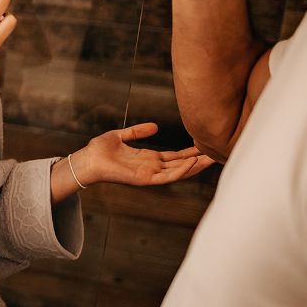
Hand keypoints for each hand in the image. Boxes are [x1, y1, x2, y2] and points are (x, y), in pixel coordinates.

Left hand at [73, 122, 214, 186]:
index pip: (174, 156)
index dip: (190, 151)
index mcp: (148, 158)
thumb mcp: (121, 136)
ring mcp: (149, 175)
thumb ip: (138, 132)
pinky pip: (166, 177)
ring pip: (178, 172)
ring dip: (195, 166)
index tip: (205, 145)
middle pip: (181, 164)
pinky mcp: (144, 179)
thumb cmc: (99, 150)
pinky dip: (180, 171)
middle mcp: (151, 167)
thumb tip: (155, 127)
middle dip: (199, 159)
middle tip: (219, 152)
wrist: (87, 160)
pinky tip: (192, 164)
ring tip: (213, 159)